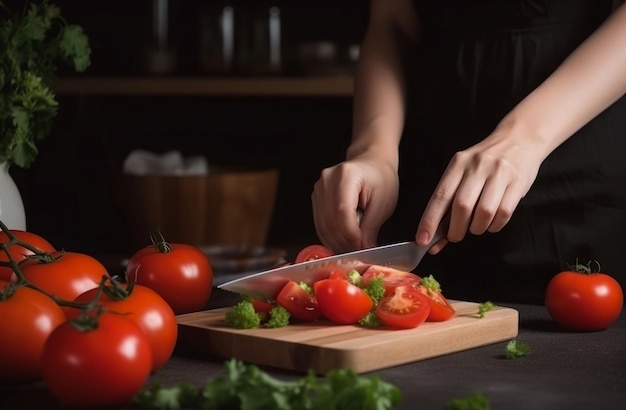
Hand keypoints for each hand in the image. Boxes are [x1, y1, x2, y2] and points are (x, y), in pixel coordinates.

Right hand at [312, 156, 398, 252]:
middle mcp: (327, 180)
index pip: (342, 212)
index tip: (361, 248)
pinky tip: (343, 243)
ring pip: (322, 225)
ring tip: (353, 250)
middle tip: (358, 253)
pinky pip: (320, 224)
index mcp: (346, 175)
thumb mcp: (383, 202)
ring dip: (337, 243)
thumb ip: (371, 227)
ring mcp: (319, 188)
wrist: (372, 163)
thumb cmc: (380, 178)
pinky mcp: (317, 198)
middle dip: (344, 242)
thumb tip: (363, 249)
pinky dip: (331, 237)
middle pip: (329, 220)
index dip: (350, 235)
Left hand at [415, 125, 545, 252]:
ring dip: (477, 228)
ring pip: (484, 212)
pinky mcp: (517, 182)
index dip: (430, 221)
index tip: (422, 240)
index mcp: (458, 164)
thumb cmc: (486, 163)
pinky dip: (495, 225)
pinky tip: (492, 222)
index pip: (440, 196)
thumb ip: (450, 200)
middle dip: (455, 230)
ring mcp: (499, 173)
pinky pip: (504, 213)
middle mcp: (477, 166)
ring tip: (476, 227)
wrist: (520, 139)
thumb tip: (434, 235)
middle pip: (462, 206)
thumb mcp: (464, 171)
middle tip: (455, 236)